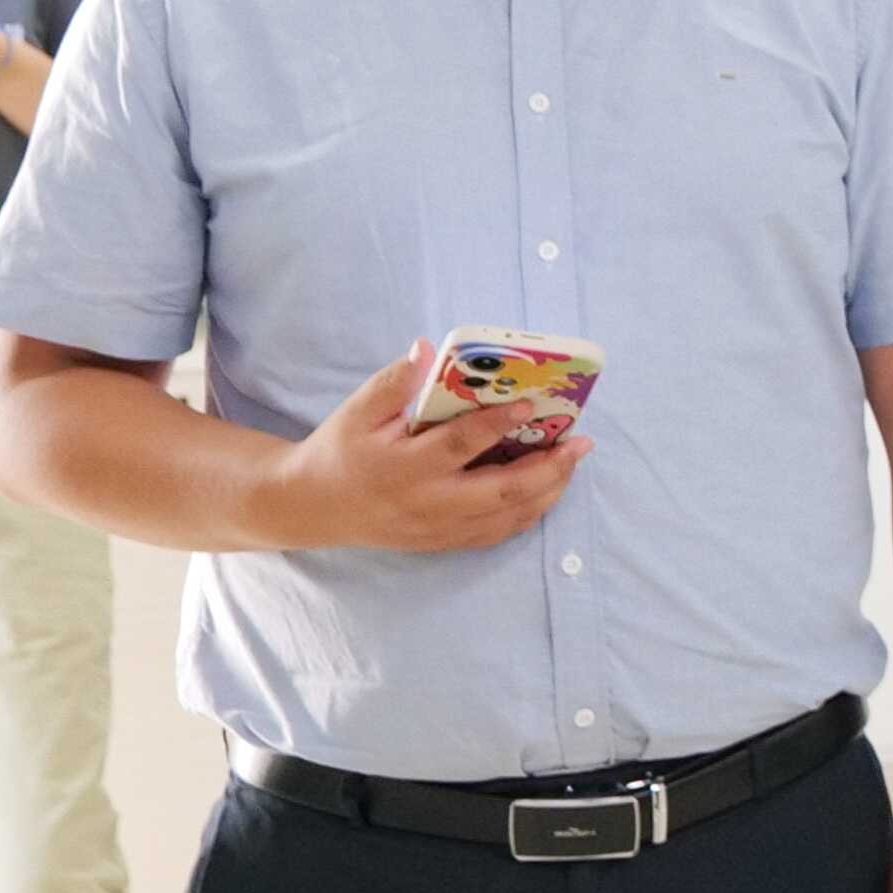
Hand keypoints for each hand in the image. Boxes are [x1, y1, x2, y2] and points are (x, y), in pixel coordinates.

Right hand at [241, 343, 589, 554]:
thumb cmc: (340, 449)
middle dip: (547, 468)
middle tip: (580, 442)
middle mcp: (425, 503)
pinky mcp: (441, 543)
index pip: (459, 445)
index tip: (529, 402)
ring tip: (572, 462)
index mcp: (402, 466)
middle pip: (499, 492)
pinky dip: (527, 513)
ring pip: (505, 518)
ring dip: (547, 491)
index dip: (496, 424)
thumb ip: (393, 383)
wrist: (312, 506)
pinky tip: (548, 489)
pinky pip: (494, 533)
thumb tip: (426, 349)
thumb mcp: (357, 411)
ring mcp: (436, 529)